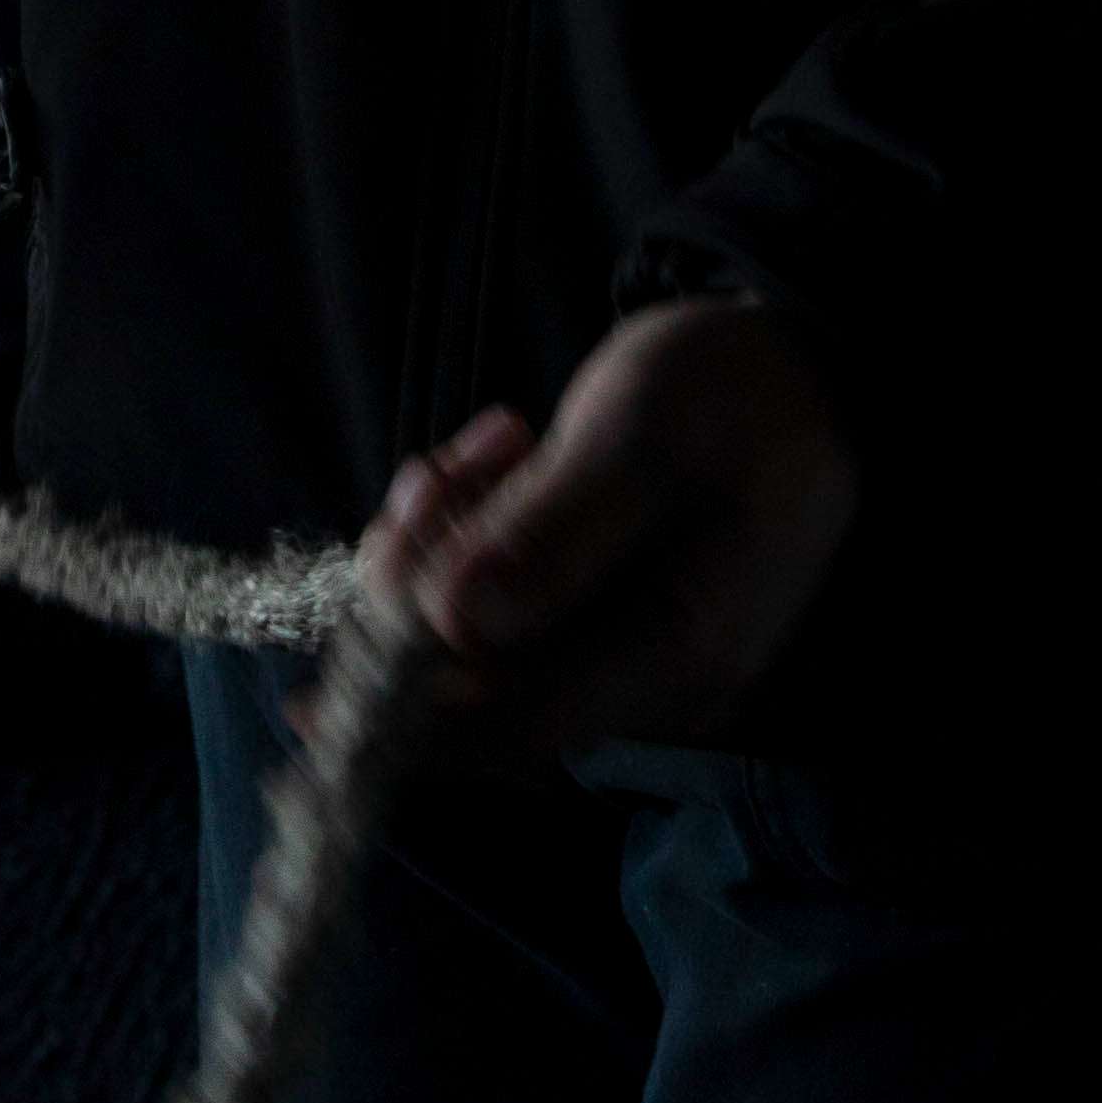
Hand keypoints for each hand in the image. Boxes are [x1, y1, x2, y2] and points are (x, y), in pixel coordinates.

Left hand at [358, 298, 859, 760]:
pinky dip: (471, 533)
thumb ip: (556, 530)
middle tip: (443, 472)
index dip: (404, 724)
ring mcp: (622, 656)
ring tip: (494, 440)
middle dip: (421, 584)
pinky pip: (498, 605)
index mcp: (677, 656)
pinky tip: (501, 454)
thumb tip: (453, 620)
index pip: (515, 731)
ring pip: (476, 640)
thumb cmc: (733, 393)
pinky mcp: (596, 621)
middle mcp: (647, 685)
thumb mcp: (645, 433)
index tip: (302, 702)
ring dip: (443, 542)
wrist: (800, 371)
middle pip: (477, 686)